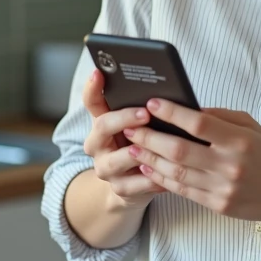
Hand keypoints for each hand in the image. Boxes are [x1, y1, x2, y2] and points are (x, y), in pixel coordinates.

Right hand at [81, 70, 164, 208]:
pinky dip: (149, 179)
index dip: (93, 87)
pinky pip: (133, 184)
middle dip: (124, 118)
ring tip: (153, 146)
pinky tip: (165, 174)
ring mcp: (105, 167)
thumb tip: (169, 88)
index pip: (92, 101)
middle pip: (102, 126)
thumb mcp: (142, 125)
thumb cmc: (144, 144)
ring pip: (116, 159)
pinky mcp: (119, 188)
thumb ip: (146, 109)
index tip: (98, 71)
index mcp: (103, 123)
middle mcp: (98, 144)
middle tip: (145, 113)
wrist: (134, 184)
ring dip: (136, 152)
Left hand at [123, 99, 260, 224]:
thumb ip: (220, 117)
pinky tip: (149, 168)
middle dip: (150, 138)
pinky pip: (182, 190)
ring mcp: (223, 188)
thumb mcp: (251, 127)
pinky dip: (161, 179)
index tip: (152, 104)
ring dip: (149, 159)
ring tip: (133, 147)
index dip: (172, 113)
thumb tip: (187, 110)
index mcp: (240, 141)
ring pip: (175, 172)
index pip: (199, 123)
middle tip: (130, 127)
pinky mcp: (217, 205)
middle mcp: (230, 165)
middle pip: (179, 150)